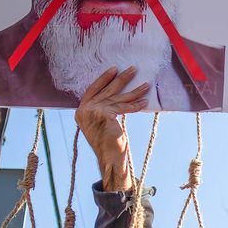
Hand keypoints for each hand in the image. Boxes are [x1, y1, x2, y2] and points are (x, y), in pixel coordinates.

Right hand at [75, 67, 150, 192]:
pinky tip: (145, 101)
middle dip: (121, 79)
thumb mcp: (101, 122)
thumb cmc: (107, 143)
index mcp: (81, 111)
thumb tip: (115, 94)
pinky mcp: (105, 115)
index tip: (114, 69)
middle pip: (107, 91)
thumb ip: (102, 109)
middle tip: (133, 69)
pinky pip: (124, 107)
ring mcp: (94, 112)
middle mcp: (85, 110)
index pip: (93, 89)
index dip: (104, 79)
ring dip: (134, 91)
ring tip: (146, 84)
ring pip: (118, 98)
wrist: (109, 158)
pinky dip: (135, 105)